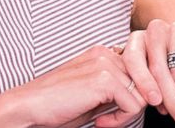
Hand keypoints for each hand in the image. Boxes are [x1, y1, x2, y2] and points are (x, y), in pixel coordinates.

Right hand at [3, 45, 146, 127]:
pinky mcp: (104, 80)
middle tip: (112, 120)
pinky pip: (133, 105)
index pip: (140, 71)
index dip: (138, 93)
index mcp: (103, 53)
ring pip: (143, 94)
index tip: (124, 112)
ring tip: (104, 121)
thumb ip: (115, 89)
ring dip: (127, 115)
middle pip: (145, 81)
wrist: (29, 107)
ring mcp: (105, 64)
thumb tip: (145, 96)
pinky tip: (99, 122)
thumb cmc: (57, 104)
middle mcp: (106, 53)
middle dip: (134, 105)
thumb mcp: (92, 93)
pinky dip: (120, 121)